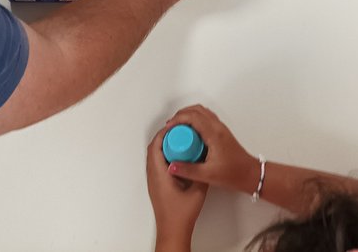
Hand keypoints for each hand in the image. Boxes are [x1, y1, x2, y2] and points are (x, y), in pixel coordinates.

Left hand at [147, 126, 206, 250]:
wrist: (173, 231)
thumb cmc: (181, 215)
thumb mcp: (198, 190)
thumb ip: (201, 172)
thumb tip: (204, 157)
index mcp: (160, 174)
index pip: (156, 146)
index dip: (164, 133)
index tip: (175, 125)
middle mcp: (153, 176)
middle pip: (153, 149)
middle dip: (164, 136)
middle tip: (178, 130)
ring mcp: (154, 181)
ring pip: (154, 156)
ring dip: (163, 145)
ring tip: (179, 140)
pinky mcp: (157, 185)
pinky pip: (157, 163)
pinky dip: (165, 155)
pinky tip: (178, 156)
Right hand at [158, 105, 261, 194]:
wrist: (249, 174)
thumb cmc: (233, 173)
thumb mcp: (208, 175)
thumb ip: (188, 170)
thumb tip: (171, 166)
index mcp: (214, 134)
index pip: (193, 117)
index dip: (178, 119)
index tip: (168, 127)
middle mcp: (218, 127)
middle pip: (197, 110)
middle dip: (181, 114)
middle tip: (171, 126)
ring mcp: (220, 128)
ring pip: (202, 112)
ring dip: (188, 115)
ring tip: (177, 128)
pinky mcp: (221, 132)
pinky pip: (206, 118)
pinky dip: (195, 119)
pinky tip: (189, 133)